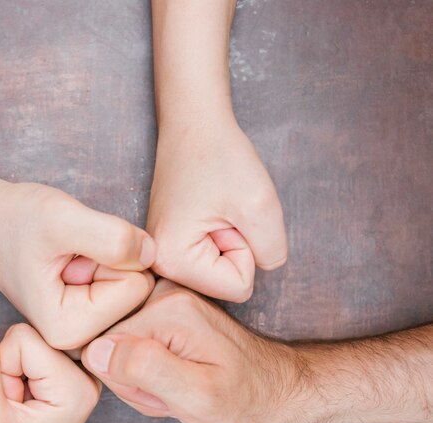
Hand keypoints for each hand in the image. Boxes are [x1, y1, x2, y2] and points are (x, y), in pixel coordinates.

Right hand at [0, 179, 155, 349]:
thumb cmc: (14, 218)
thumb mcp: (61, 219)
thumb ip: (111, 238)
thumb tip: (153, 254)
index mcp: (70, 330)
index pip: (137, 287)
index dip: (112, 255)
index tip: (71, 253)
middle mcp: (79, 341)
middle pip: (138, 290)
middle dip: (111, 261)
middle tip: (69, 254)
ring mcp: (84, 331)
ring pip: (132, 285)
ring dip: (106, 260)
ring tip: (68, 257)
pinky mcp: (87, 317)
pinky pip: (123, 284)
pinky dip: (103, 263)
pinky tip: (72, 262)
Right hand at [0, 317, 99, 422]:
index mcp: (77, 386)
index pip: (22, 337)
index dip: (0, 367)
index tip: (7, 405)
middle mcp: (88, 375)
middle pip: (27, 336)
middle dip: (6, 368)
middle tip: (12, 408)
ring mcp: (80, 374)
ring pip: (25, 343)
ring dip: (10, 372)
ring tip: (17, 407)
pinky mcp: (68, 376)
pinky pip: (29, 352)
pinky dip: (15, 374)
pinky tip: (22, 402)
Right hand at [81, 280, 296, 422]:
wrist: (275, 391)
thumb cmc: (244, 400)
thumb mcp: (196, 397)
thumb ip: (145, 370)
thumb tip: (95, 350)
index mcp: (167, 309)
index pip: (101, 347)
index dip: (126, 382)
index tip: (161, 392)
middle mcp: (162, 295)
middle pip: (109, 346)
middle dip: (136, 382)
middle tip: (174, 394)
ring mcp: (164, 302)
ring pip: (120, 350)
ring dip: (144, 381)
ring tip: (180, 389)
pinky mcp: (166, 314)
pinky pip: (134, 346)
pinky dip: (150, 372)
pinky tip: (177, 379)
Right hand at [148, 114, 287, 301]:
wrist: (193, 125)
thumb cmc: (220, 156)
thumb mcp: (260, 205)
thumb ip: (272, 250)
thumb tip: (265, 267)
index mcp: (173, 262)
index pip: (239, 288)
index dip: (247, 249)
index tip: (228, 214)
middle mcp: (160, 266)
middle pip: (228, 283)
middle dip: (237, 247)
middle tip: (222, 210)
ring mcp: (163, 257)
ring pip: (222, 272)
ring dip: (230, 240)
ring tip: (216, 208)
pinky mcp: (171, 246)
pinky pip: (213, 258)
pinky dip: (221, 236)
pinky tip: (209, 210)